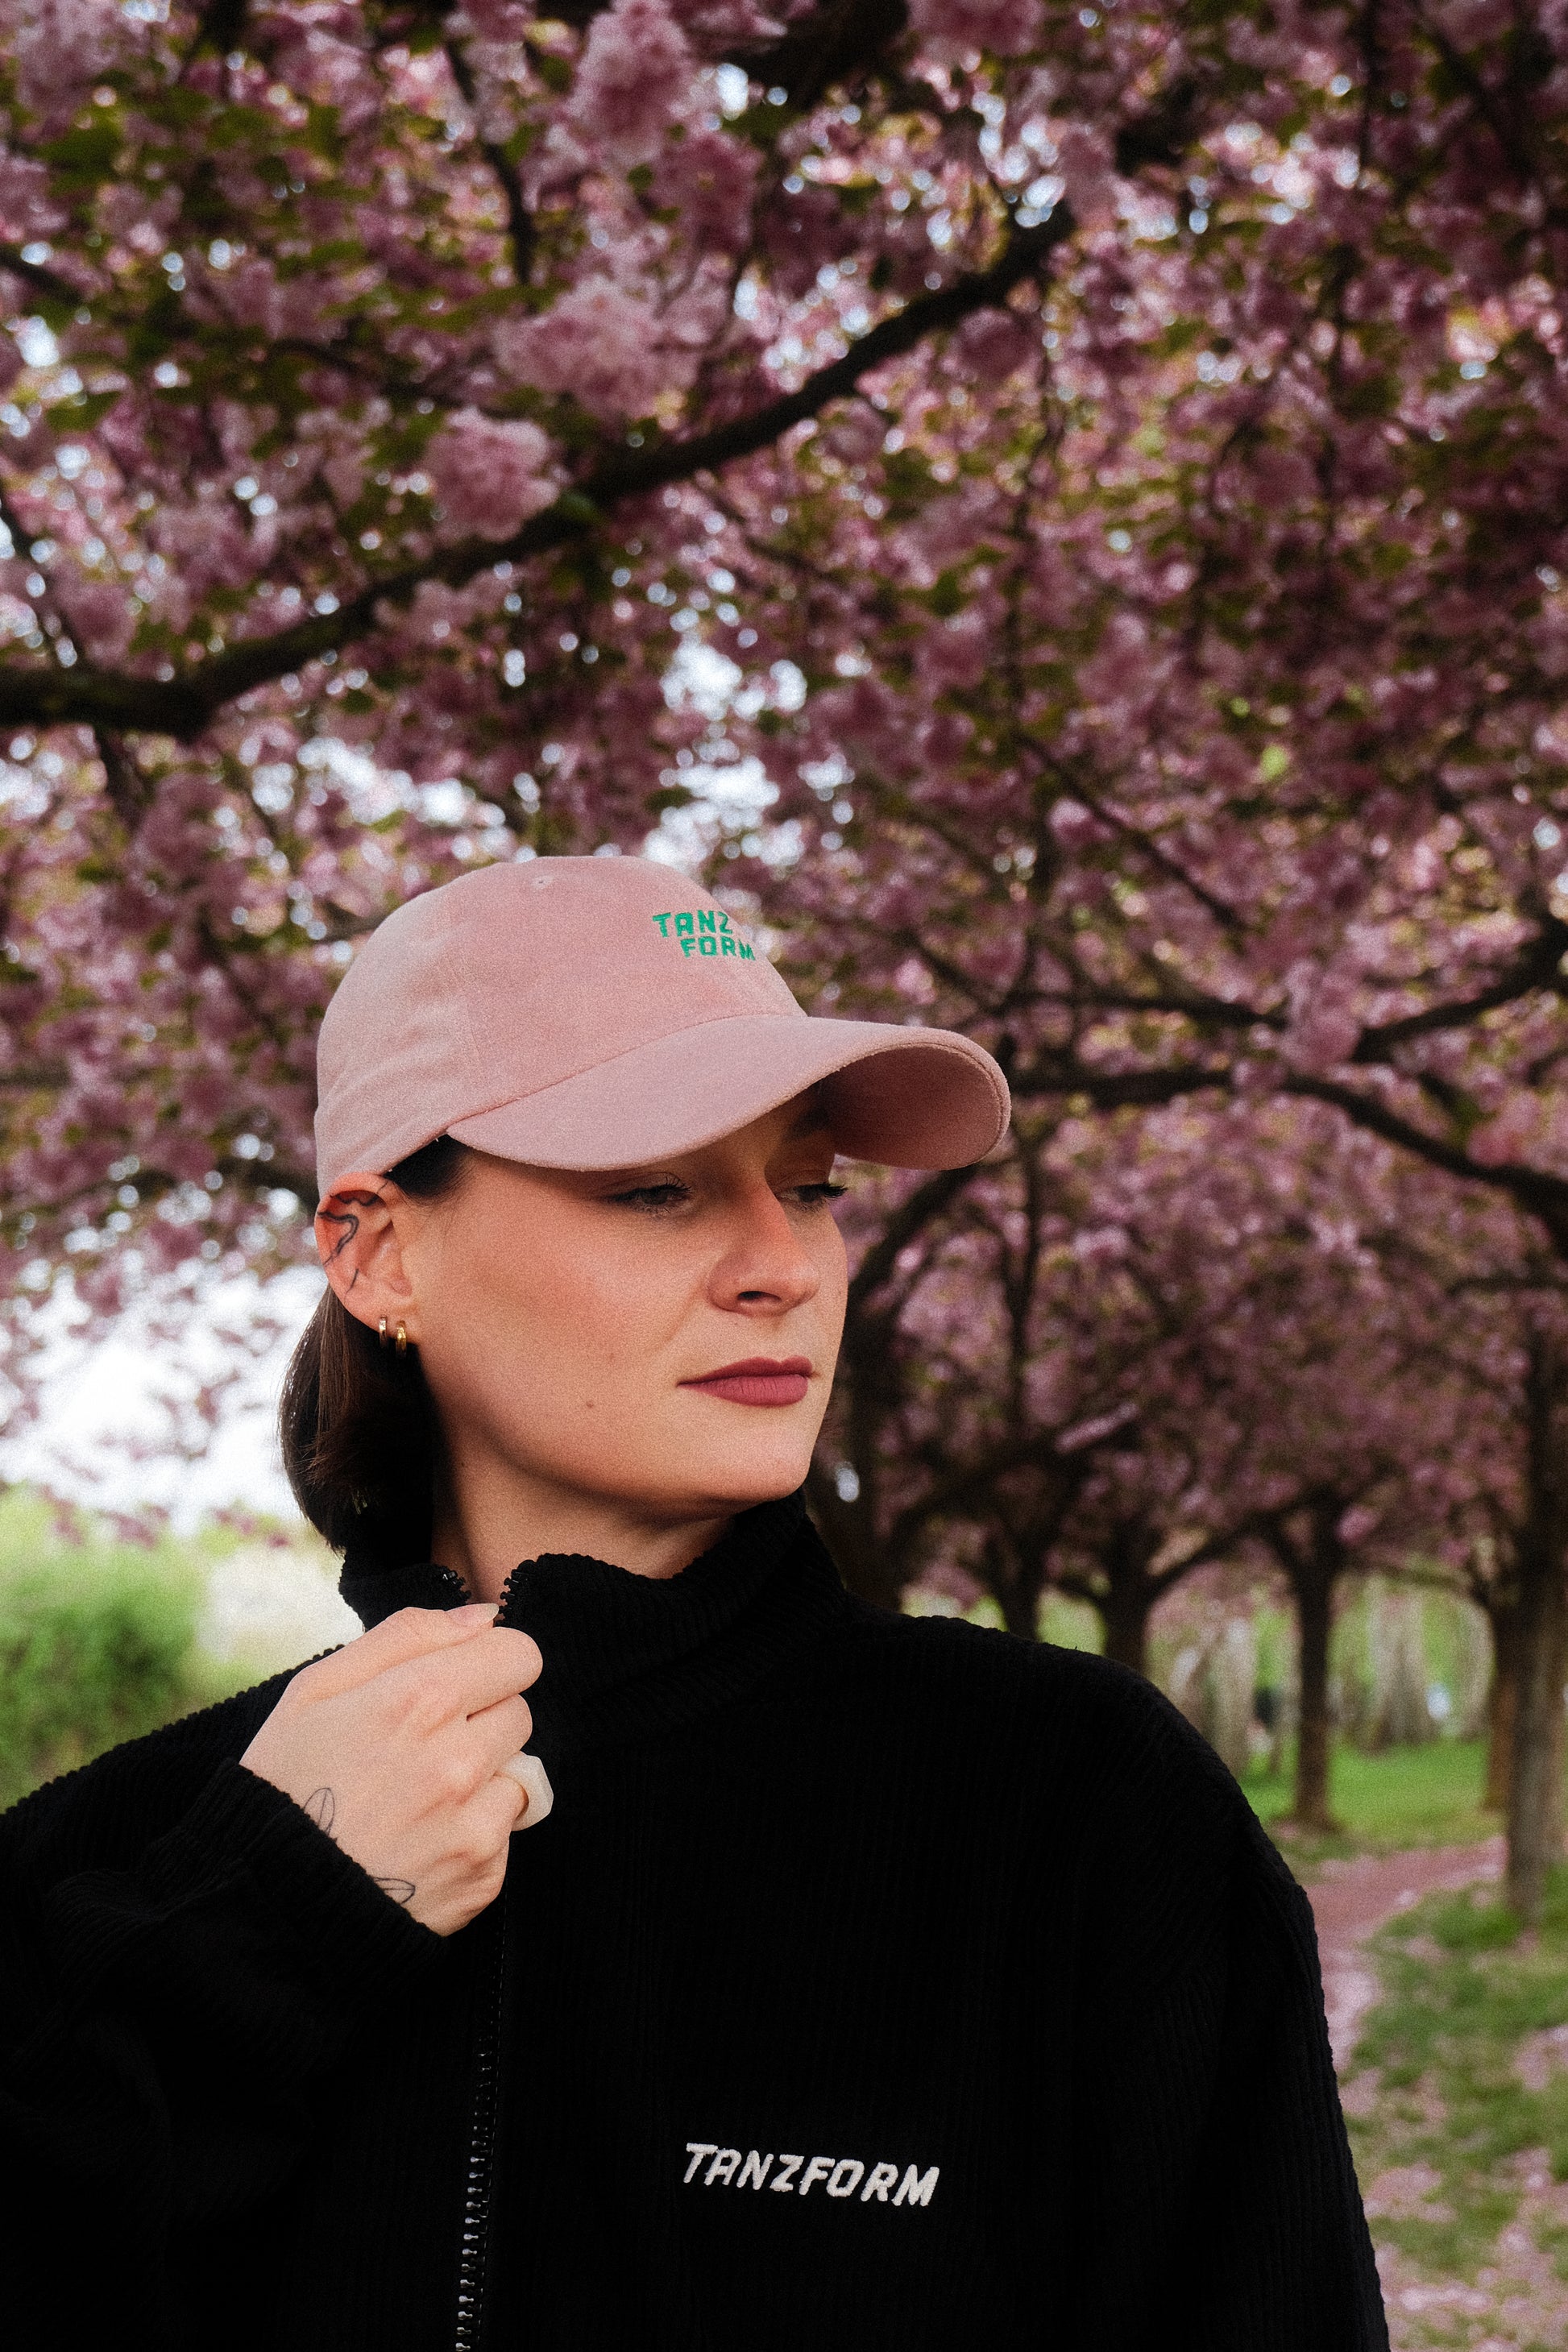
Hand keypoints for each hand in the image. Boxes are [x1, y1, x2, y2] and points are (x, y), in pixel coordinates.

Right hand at [240, 1604, 541, 1936]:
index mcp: (420, 1700)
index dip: (486, 1663)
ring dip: (483, 1776)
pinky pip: (506, 1831)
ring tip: (418, 1796)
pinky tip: (421, 1839)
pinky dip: (474, 1831)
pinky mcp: (484, 1875)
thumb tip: (483, 1617)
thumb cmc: (285, 1784)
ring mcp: (474, 1822)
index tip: (456, 1683)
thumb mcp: (316, 1689)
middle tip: (421, 1746)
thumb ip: (406, 1635)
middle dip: (481, 1719)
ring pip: (519, 1771)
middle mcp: (458, 1759)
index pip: (518, 1653)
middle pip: (520, 1710)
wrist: (269, 1904)